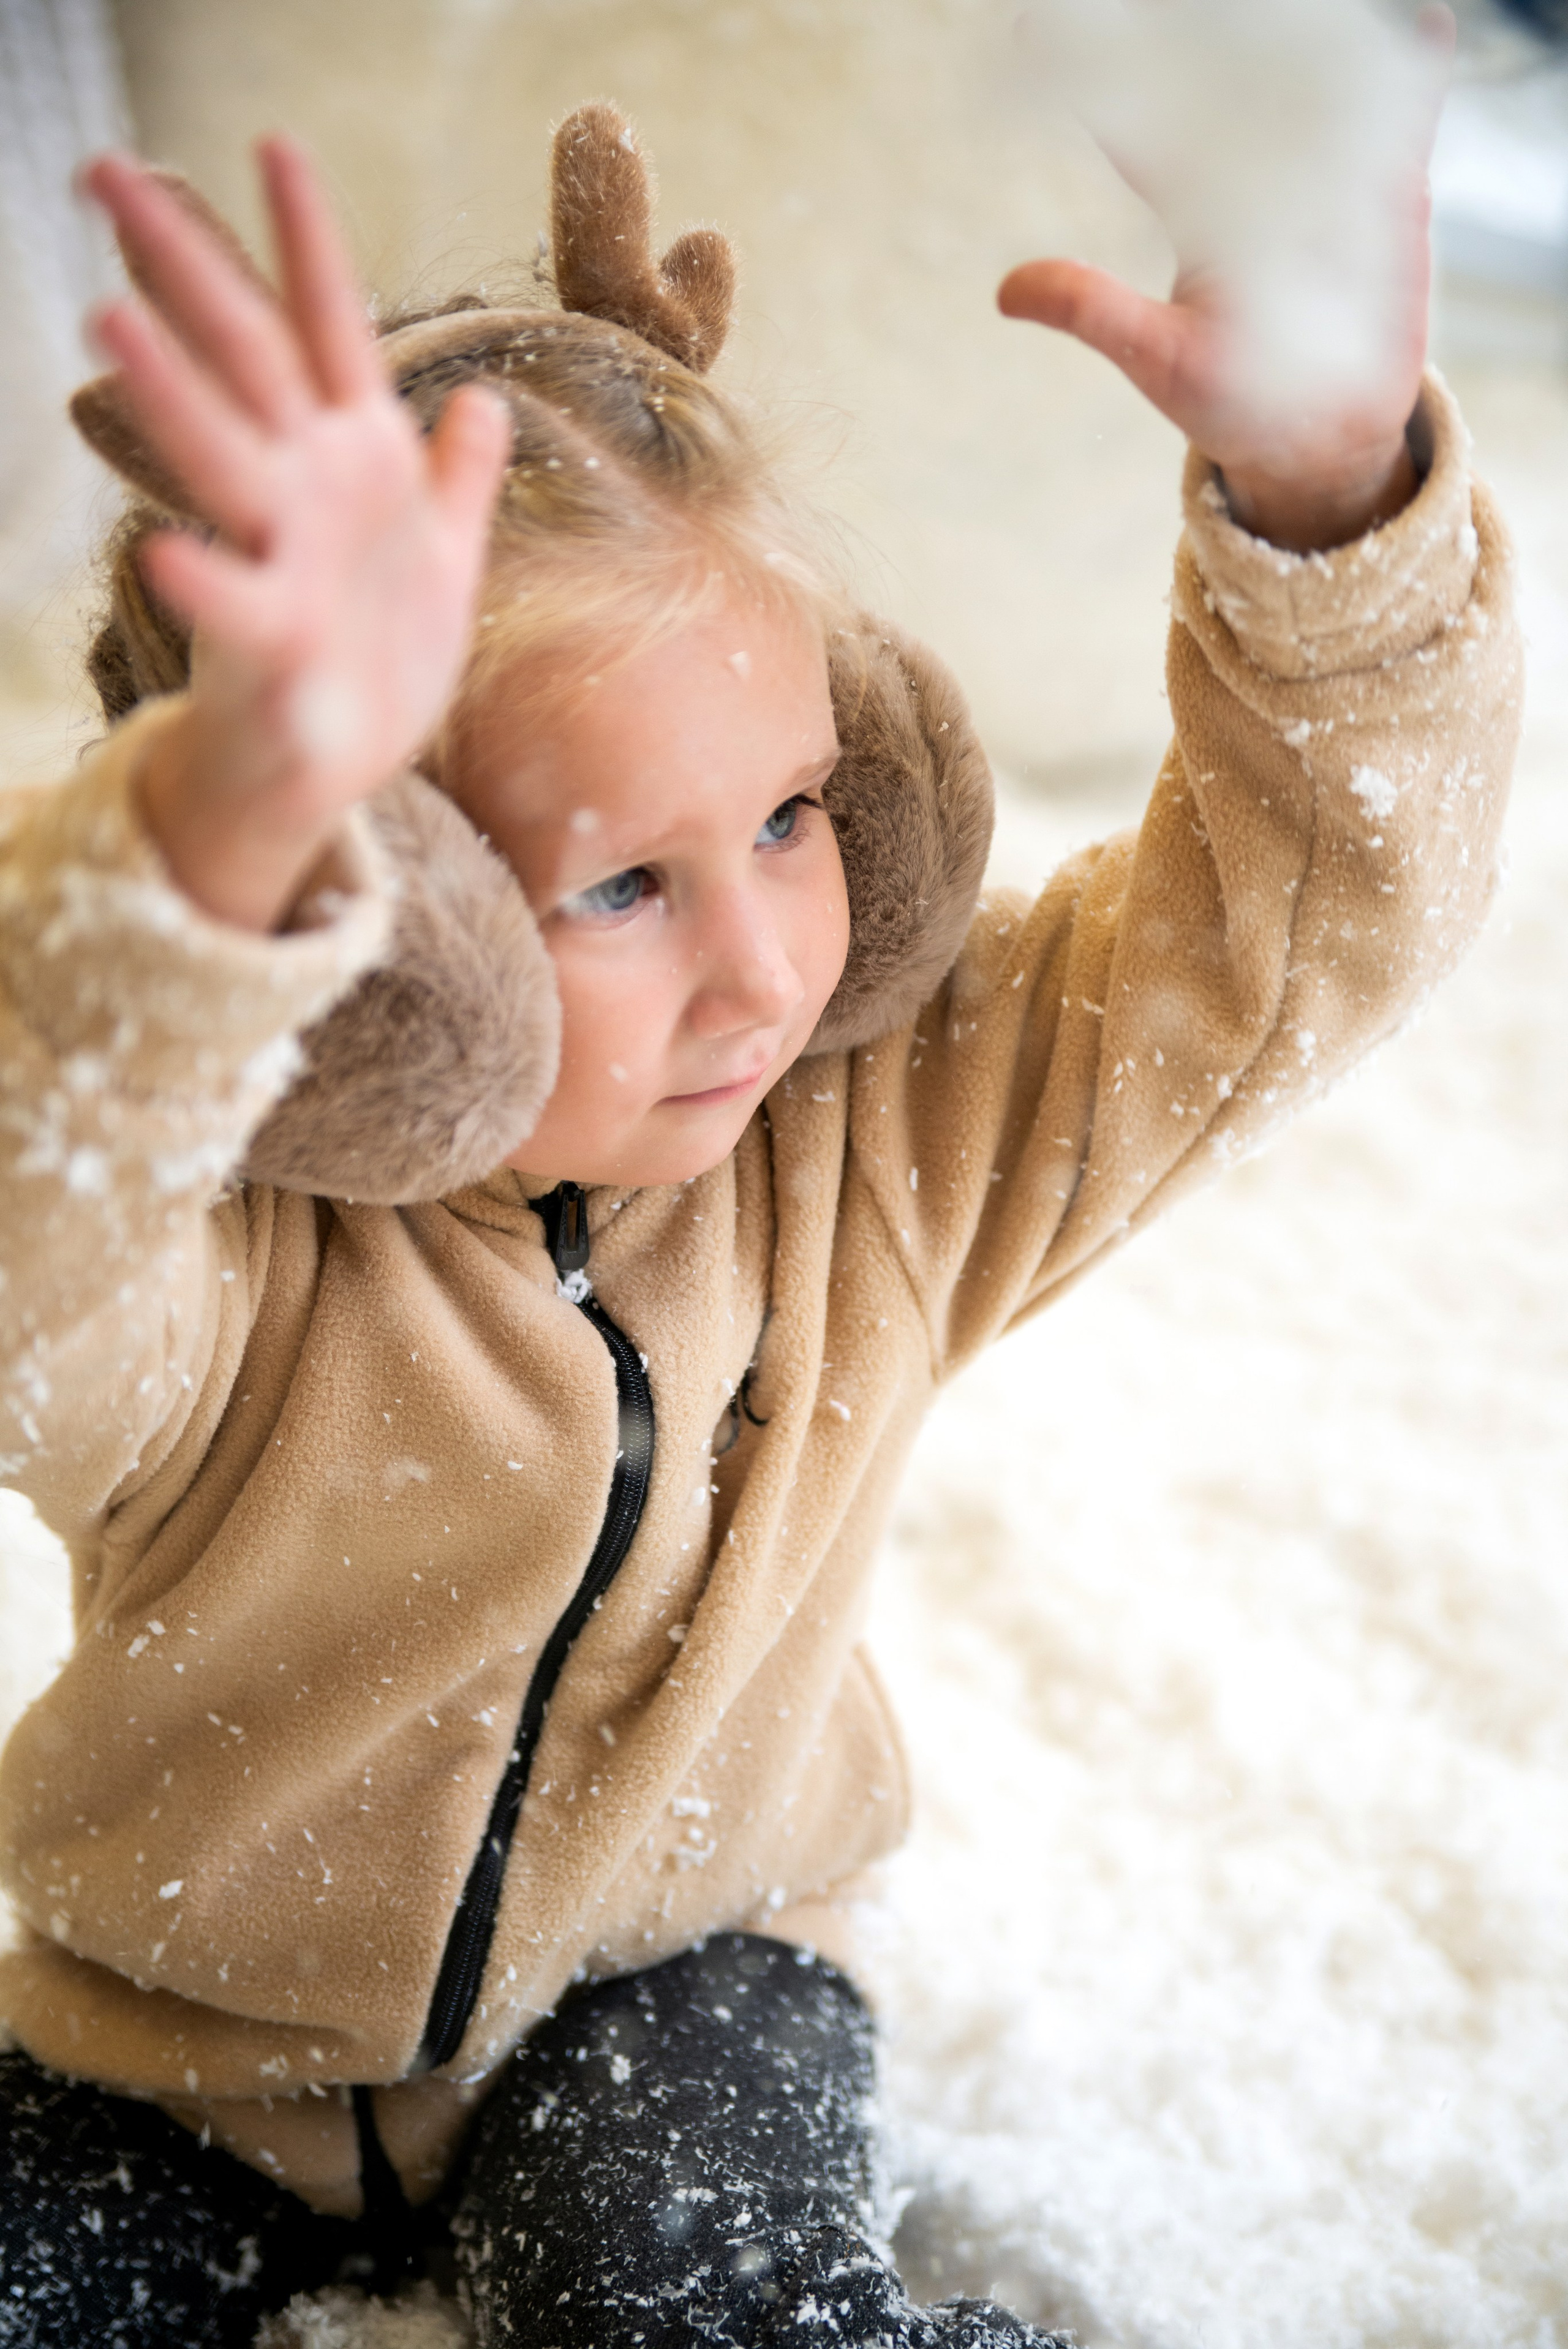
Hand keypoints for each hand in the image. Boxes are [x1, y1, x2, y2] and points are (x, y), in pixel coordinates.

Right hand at [82, 140, 510, 930]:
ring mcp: (281, 564)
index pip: (326, 329)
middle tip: (108, 178)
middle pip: (242, 363)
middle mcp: (304, 495)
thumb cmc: (376, 664)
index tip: (275, 145)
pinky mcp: (273, 652)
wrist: (334, 774)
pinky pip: (237, 611)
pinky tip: (162, 554)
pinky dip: (205, 585)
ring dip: (170, 398)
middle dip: (182, 272)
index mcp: (353, 464)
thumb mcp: (441, 562)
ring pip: (220, 465)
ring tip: (108, 323)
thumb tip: (487, 403)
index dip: (307, 241)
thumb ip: (459, 481)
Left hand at [997, 6, 1452, 553]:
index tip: (1049, 31)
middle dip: (1222, 28)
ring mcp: (1326, 182)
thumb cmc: (1237, 402)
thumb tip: (1005, 291)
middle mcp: (1259, 180)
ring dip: (1318, 34)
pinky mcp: (1388, 198)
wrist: (1322, 438)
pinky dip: (1416, 75)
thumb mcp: (1158, 359)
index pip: (1143, 129)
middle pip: (1234, 82)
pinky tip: (1425, 24)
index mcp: (1197, 210)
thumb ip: (1094, 312)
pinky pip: (1402, 126)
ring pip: (1319, 87)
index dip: (1106, 78)